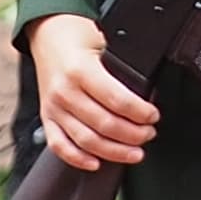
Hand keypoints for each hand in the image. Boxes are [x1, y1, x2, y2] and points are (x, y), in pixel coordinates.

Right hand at [28, 13, 160, 169]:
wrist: (50, 36)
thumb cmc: (83, 40)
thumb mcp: (107, 43)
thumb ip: (123, 67)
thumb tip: (151, 90)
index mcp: (81, 70)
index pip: (117, 100)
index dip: (140, 113)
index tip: (154, 116)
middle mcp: (65, 91)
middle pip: (104, 124)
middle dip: (133, 134)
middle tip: (149, 134)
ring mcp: (54, 107)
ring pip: (86, 140)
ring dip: (114, 151)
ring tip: (135, 152)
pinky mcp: (47, 118)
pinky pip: (59, 145)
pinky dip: (77, 159)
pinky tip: (96, 163)